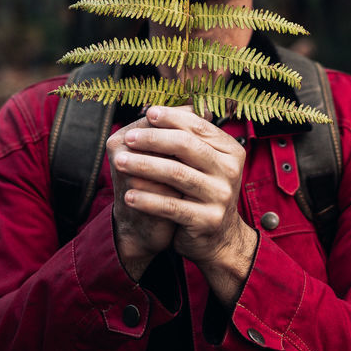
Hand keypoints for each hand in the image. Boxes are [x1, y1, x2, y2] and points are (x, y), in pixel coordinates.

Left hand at [115, 105, 257, 304]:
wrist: (218, 238)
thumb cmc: (202, 192)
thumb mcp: (203, 163)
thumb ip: (187, 139)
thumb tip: (152, 111)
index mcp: (230, 151)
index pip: (198, 126)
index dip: (172, 117)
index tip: (148, 112)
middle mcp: (229, 171)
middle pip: (186, 146)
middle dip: (153, 139)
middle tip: (128, 137)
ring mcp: (220, 196)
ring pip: (176, 174)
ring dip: (144, 166)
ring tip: (120, 162)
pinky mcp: (207, 220)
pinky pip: (170, 205)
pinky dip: (147, 199)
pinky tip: (128, 195)